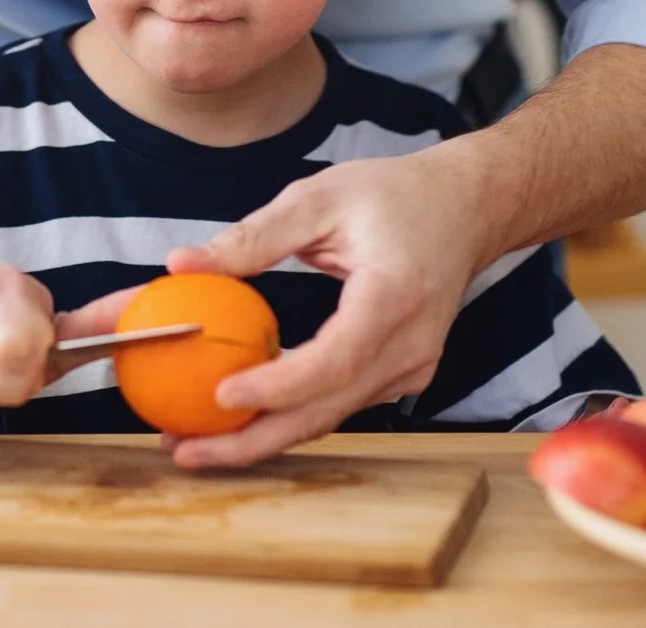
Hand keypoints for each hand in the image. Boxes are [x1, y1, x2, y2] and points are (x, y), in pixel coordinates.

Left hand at [162, 148, 491, 468]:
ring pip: (331, 417)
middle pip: (327, 409)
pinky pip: (340, 404)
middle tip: (187, 450)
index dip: (278, 386)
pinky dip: (291, 415)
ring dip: (265, 435)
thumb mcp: (318, 199)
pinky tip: (243, 418)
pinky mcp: (402, 376)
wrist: (464, 209)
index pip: (335, 360)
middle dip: (254, 440)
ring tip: (198, 443)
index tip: (221, 395)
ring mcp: (411, 368)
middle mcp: (410, 345)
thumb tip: (181, 264)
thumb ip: (252, 236)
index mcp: (393, 296)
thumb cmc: (394, 195)